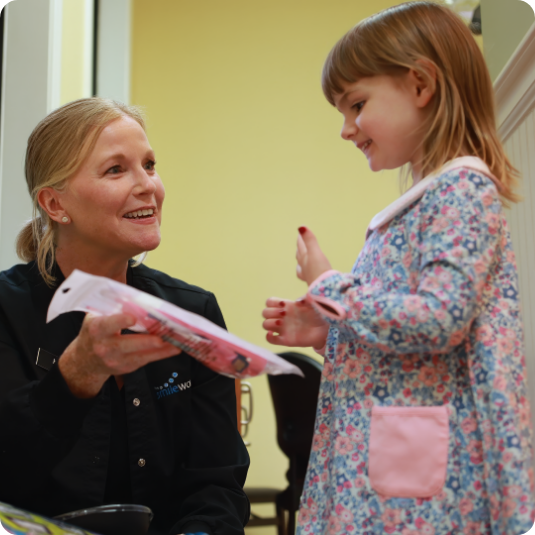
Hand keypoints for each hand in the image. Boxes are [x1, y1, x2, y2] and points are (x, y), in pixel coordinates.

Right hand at [59, 313, 178, 397]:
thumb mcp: (96, 317)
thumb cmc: (94, 333)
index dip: (120, 321)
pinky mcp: (125, 368)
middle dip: (146, 341)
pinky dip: (160, 355)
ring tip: (176, 344)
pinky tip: (172, 349)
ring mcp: (115, 360)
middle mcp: (104, 347)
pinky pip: (144, 361)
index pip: (107, 324)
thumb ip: (113, 308)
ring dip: (160, 351)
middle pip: (127, 345)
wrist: (84, 361)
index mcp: (97, 329)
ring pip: (140, 356)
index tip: (132, 318)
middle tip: (162, 338)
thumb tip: (137, 298)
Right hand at [262, 297, 328, 348]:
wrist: (327, 328)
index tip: (283, 304)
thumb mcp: (314, 303)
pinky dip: (268, 337)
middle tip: (284, 313)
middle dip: (271, 312)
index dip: (273, 302)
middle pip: (265, 313)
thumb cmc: (320, 314)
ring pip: (265, 325)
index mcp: (287, 306)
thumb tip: (297, 303)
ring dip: (270, 323)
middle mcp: (283, 317)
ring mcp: (283, 329)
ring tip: (282, 323)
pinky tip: (274, 333)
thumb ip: (306, 300)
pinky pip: (270, 340)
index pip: (270, 302)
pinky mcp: (286, 340)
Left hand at [296, 226, 331, 285]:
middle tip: (299, 244)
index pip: (301, 246)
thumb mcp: (315, 253)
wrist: (325, 291)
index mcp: (305, 259)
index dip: (301, 239)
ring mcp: (309, 276)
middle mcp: (305, 268)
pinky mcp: (314, 283)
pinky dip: (308, 272)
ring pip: (301, 267)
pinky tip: (311, 275)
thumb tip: (301, 227)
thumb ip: (310, 240)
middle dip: (300, 249)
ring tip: (301, 259)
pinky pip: (308, 275)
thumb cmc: (319, 271)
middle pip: (300, 256)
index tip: (299, 233)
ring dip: (301, 261)